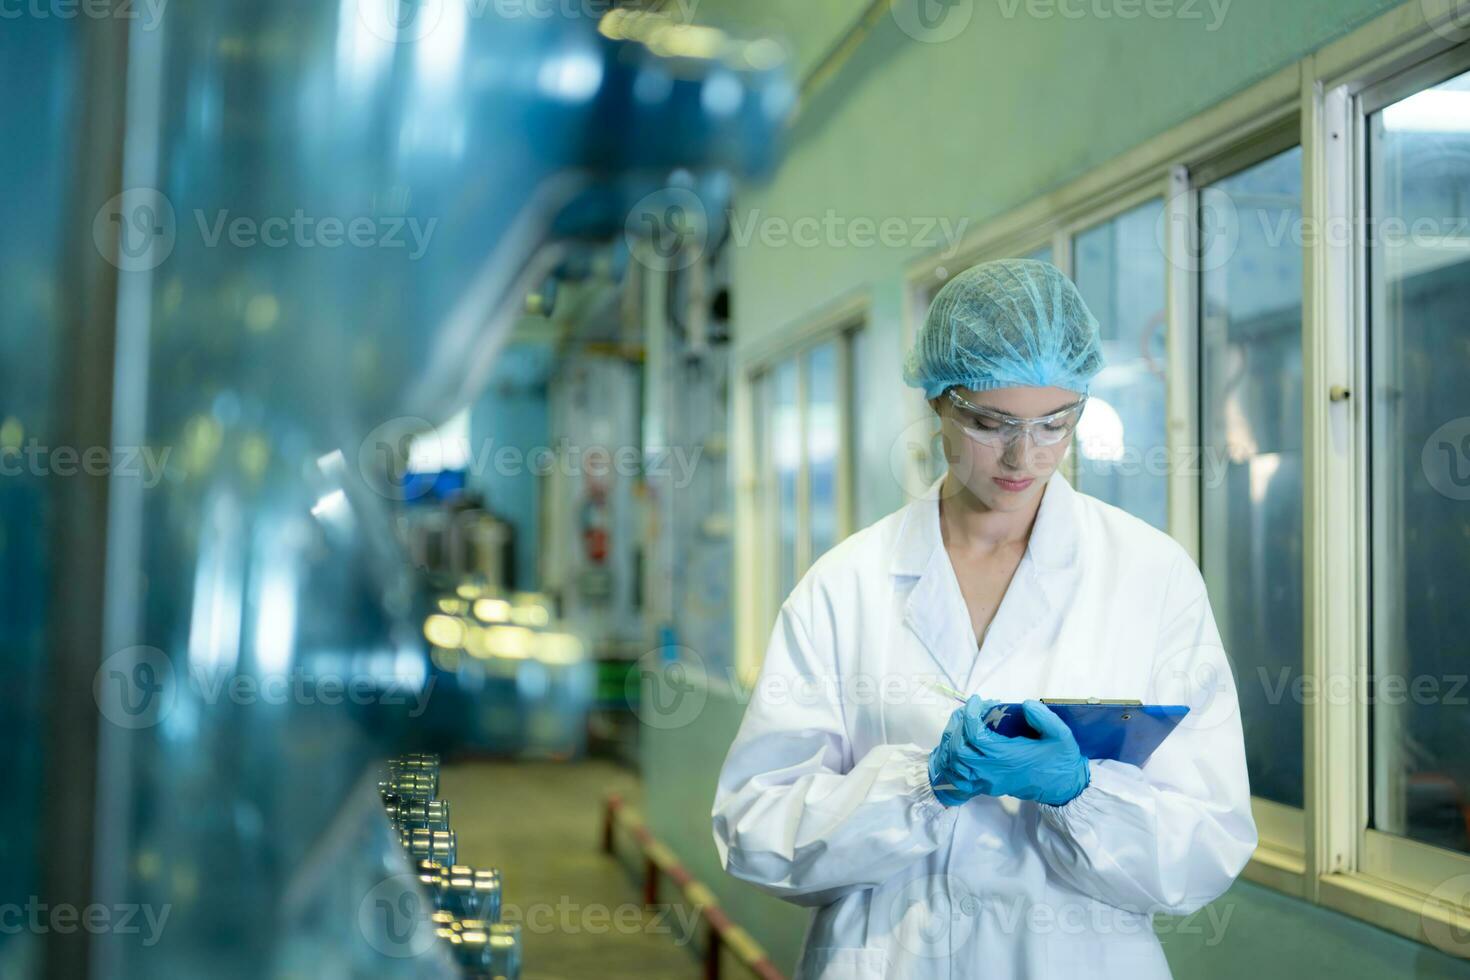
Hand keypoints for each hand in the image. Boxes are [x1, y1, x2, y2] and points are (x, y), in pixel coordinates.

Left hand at [960, 699, 1090, 805]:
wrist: (1064, 787)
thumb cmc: (1061, 760)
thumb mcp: (1061, 735)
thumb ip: (1045, 718)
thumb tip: (1025, 704)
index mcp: (1007, 757)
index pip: (974, 735)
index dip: (969, 715)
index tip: (976, 700)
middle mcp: (993, 771)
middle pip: (958, 751)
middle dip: (958, 726)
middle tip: (970, 711)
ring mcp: (988, 781)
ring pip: (955, 765)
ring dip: (953, 742)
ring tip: (964, 724)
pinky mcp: (988, 786)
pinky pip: (960, 778)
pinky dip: (954, 761)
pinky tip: (963, 745)